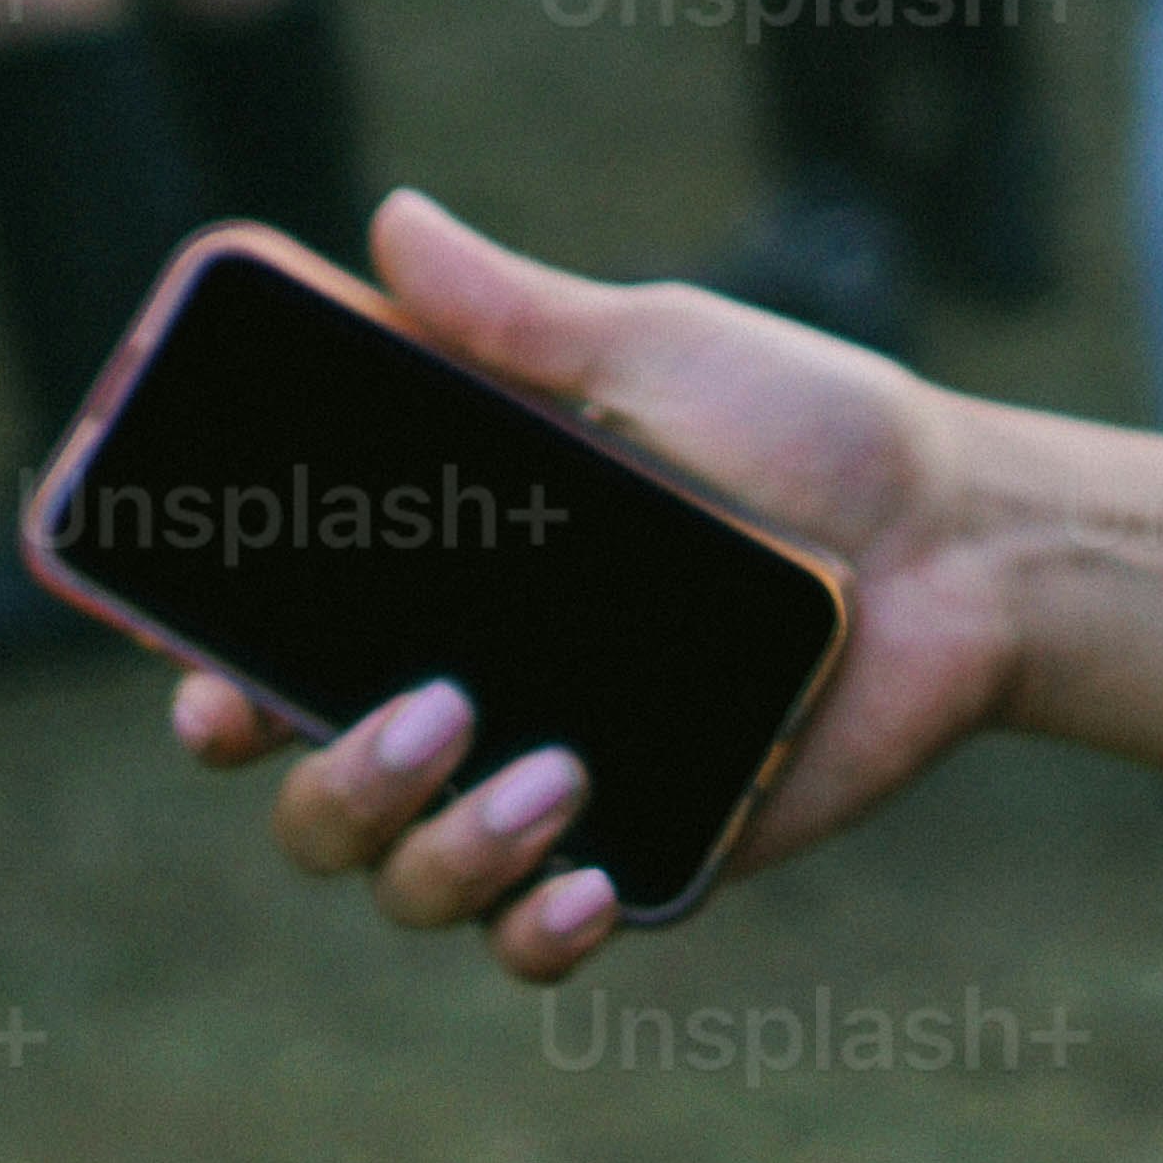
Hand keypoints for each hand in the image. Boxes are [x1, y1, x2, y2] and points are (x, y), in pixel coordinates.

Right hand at [168, 185, 1019, 980]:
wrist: (959, 538)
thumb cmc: (809, 431)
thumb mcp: (659, 353)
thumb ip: (519, 314)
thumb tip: (392, 220)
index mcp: (449, 587)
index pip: (275, 659)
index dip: (214, 689)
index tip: (204, 686)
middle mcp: (476, 699)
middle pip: (313, 797)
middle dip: (335, 782)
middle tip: (434, 711)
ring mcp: (551, 787)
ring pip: (410, 881)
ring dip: (449, 850)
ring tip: (554, 777)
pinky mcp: (645, 851)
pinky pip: (536, 941)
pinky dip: (535, 932)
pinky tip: (585, 886)